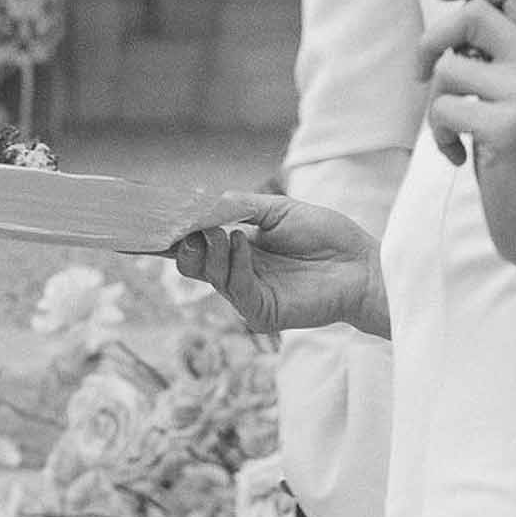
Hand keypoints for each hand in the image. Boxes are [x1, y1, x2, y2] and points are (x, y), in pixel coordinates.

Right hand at [173, 192, 385, 339]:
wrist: (362, 265)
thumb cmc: (326, 236)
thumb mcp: (277, 210)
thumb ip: (238, 206)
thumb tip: (200, 204)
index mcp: (239, 248)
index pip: (197, 242)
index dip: (175, 231)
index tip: (153, 217)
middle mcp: (238, 272)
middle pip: (192, 262)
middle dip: (185, 242)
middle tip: (190, 225)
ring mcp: (248, 294)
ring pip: (209, 275)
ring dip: (210, 248)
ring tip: (221, 230)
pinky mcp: (261, 312)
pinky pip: (235, 288)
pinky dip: (234, 263)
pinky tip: (241, 241)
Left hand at [417, 0, 515, 274]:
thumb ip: (505, 56)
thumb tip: (455, 13)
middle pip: (472, 14)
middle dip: (431, 40)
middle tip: (421, 74)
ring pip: (448, 67)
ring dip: (435, 103)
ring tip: (453, 132)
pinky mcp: (508, 127)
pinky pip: (442, 110)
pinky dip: (438, 137)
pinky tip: (459, 157)